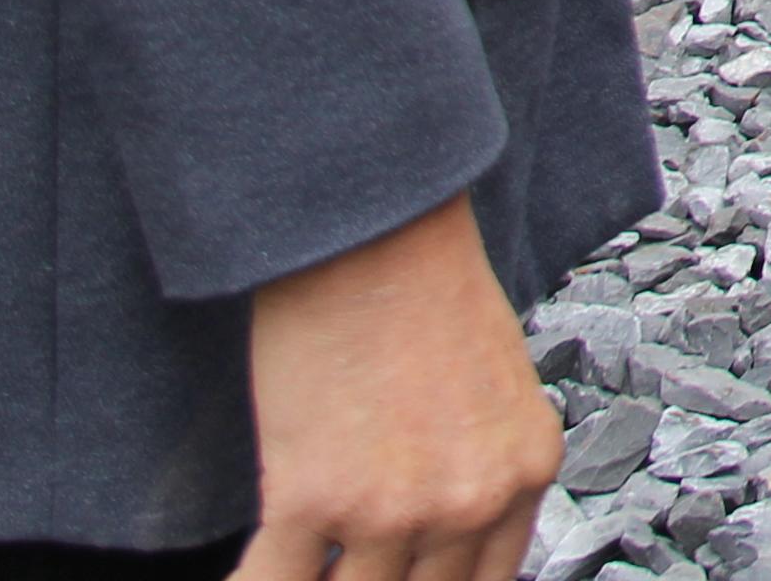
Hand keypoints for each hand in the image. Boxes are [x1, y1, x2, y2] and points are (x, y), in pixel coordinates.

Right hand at [230, 194, 556, 580]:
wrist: (366, 225)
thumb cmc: (420, 283)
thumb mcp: (493, 385)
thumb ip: (479, 466)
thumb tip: (436, 536)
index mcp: (522, 472)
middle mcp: (469, 500)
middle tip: (339, 569)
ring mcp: (393, 506)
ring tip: (295, 565)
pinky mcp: (312, 497)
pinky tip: (247, 572)